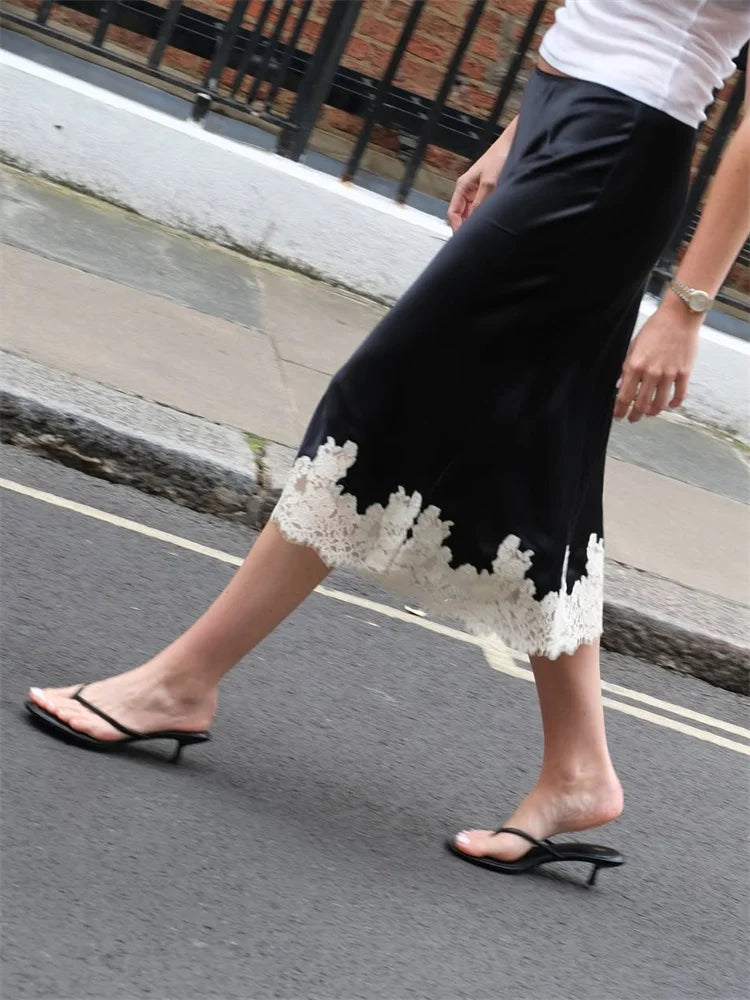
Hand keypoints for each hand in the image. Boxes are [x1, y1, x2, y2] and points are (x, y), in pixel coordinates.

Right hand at [447, 120, 516, 231]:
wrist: (513, 144)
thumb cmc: (499, 157)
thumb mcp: (489, 183)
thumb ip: (481, 203)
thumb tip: (474, 222)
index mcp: (463, 187)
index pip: (453, 213)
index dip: (456, 227)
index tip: (463, 238)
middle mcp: (468, 192)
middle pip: (461, 216)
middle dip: (466, 227)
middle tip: (475, 239)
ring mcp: (478, 193)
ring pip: (472, 215)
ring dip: (476, 223)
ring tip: (484, 232)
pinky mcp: (488, 194)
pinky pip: (482, 210)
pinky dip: (484, 217)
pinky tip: (491, 223)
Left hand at [614, 301, 700, 421]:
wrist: (679, 316)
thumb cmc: (655, 328)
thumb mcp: (634, 346)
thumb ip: (626, 367)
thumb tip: (619, 385)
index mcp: (635, 365)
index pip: (624, 395)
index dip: (619, 410)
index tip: (618, 416)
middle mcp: (651, 372)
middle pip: (641, 404)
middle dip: (635, 415)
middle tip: (632, 419)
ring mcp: (669, 374)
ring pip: (660, 403)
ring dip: (653, 412)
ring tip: (649, 414)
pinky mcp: (684, 372)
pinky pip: (679, 395)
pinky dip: (674, 403)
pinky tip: (670, 405)